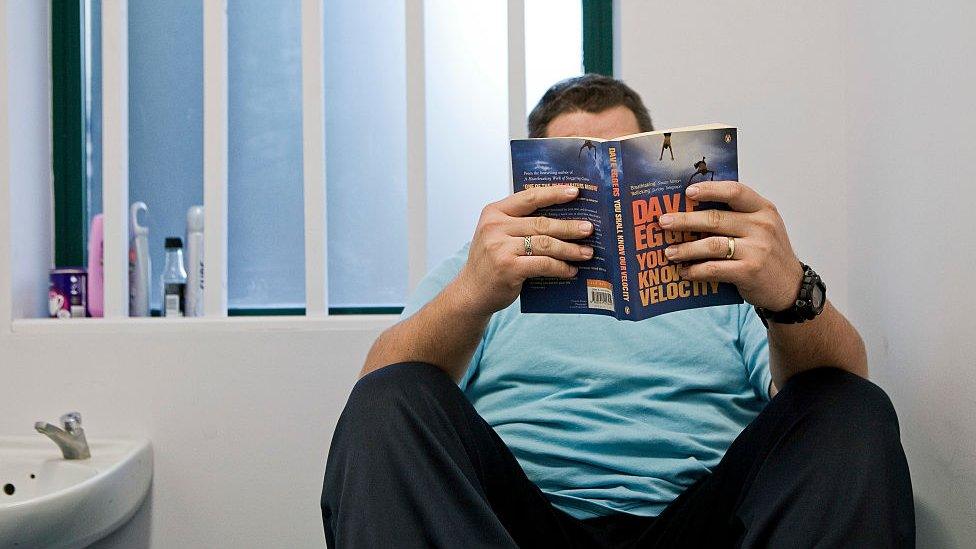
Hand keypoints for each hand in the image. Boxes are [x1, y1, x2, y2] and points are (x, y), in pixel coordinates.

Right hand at [454, 185, 594, 315]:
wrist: (471, 292)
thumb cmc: (490, 262)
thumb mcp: (497, 235)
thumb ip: (519, 224)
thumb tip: (562, 219)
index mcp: (494, 212)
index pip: (529, 197)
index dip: (554, 194)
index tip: (575, 192)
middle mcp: (495, 227)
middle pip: (541, 223)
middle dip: (569, 226)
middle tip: (589, 229)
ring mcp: (500, 248)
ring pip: (545, 243)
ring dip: (570, 249)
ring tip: (587, 252)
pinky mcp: (508, 268)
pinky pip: (543, 264)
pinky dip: (560, 267)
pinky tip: (570, 270)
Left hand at [658, 181, 802, 311]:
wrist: (790, 286)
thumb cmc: (768, 253)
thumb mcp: (762, 227)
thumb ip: (737, 217)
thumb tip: (693, 211)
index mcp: (763, 209)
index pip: (735, 191)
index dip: (710, 190)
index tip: (687, 192)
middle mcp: (762, 226)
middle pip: (715, 219)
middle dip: (685, 221)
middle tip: (663, 222)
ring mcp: (757, 249)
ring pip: (711, 245)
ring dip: (686, 249)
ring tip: (669, 252)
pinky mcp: (750, 271)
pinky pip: (714, 268)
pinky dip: (696, 271)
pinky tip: (685, 272)